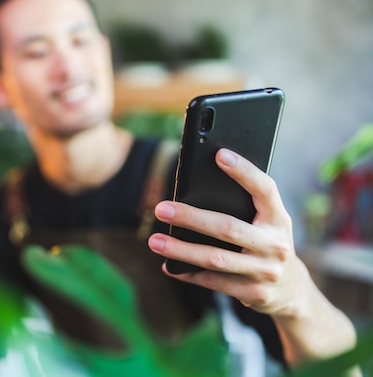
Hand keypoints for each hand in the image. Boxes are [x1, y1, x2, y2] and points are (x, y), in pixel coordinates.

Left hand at [148, 148, 307, 317]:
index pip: (265, 189)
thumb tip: (194, 190)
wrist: (293, 289)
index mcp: (279, 219)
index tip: (219, 155)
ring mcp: (266, 271)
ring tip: (154, 241)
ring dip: (180, 250)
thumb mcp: (267, 223)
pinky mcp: (255, 294)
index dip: (244, 171)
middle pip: (227, 228)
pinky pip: (214, 283)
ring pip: (215, 259)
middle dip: (191, 218)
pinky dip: (189, 274)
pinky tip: (170, 267)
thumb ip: (244, 207)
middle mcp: (276, 245)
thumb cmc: (267, 243)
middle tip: (161, 209)